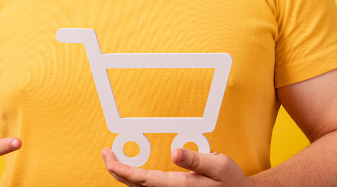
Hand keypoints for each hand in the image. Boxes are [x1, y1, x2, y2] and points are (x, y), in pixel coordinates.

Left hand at [101, 146, 252, 186]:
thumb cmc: (230, 180)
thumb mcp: (219, 165)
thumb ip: (196, 160)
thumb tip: (176, 152)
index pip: (145, 179)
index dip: (125, 171)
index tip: (110, 161)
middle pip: (136, 185)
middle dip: (117, 170)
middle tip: (105, 154)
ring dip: (124, 174)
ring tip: (112, 158)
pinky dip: (135, 178)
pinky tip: (130, 169)